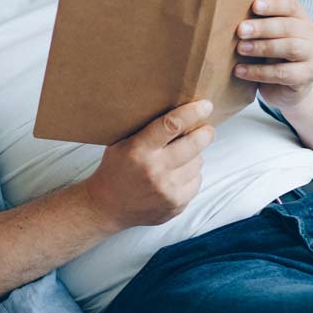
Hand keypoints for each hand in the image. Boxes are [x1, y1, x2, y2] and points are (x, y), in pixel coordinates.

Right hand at [83, 99, 214, 230]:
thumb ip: (146, 130)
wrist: (106, 207)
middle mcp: (154, 170)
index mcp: (138, 150)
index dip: (192, 113)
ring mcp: (167, 190)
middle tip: (206, 128)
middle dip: (205, 133)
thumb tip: (179, 110)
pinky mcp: (176, 205)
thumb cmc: (115, 169)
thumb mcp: (121, 144)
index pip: (172, 125)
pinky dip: (191, 175)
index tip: (205, 105)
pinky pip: (197, 181)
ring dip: (194, 156)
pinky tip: (177, 175)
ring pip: (198, 162)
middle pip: (194, 144)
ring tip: (180, 157)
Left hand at [235, 0, 312, 111]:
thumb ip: (255, 26)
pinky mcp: (306, 76)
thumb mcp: (265, 39)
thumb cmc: (270, 57)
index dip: (273, 4)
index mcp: (299, 18)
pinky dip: (259, 71)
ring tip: (240, 49)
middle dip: (263, 27)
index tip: (254, 5)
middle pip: (289, 26)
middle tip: (240, 30)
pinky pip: (283, 73)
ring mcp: (311, 56)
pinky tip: (240, 70)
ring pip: (290, 48)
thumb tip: (226, 16)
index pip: (290, 5)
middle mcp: (309, 34)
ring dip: (262, 47)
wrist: (287, 88)